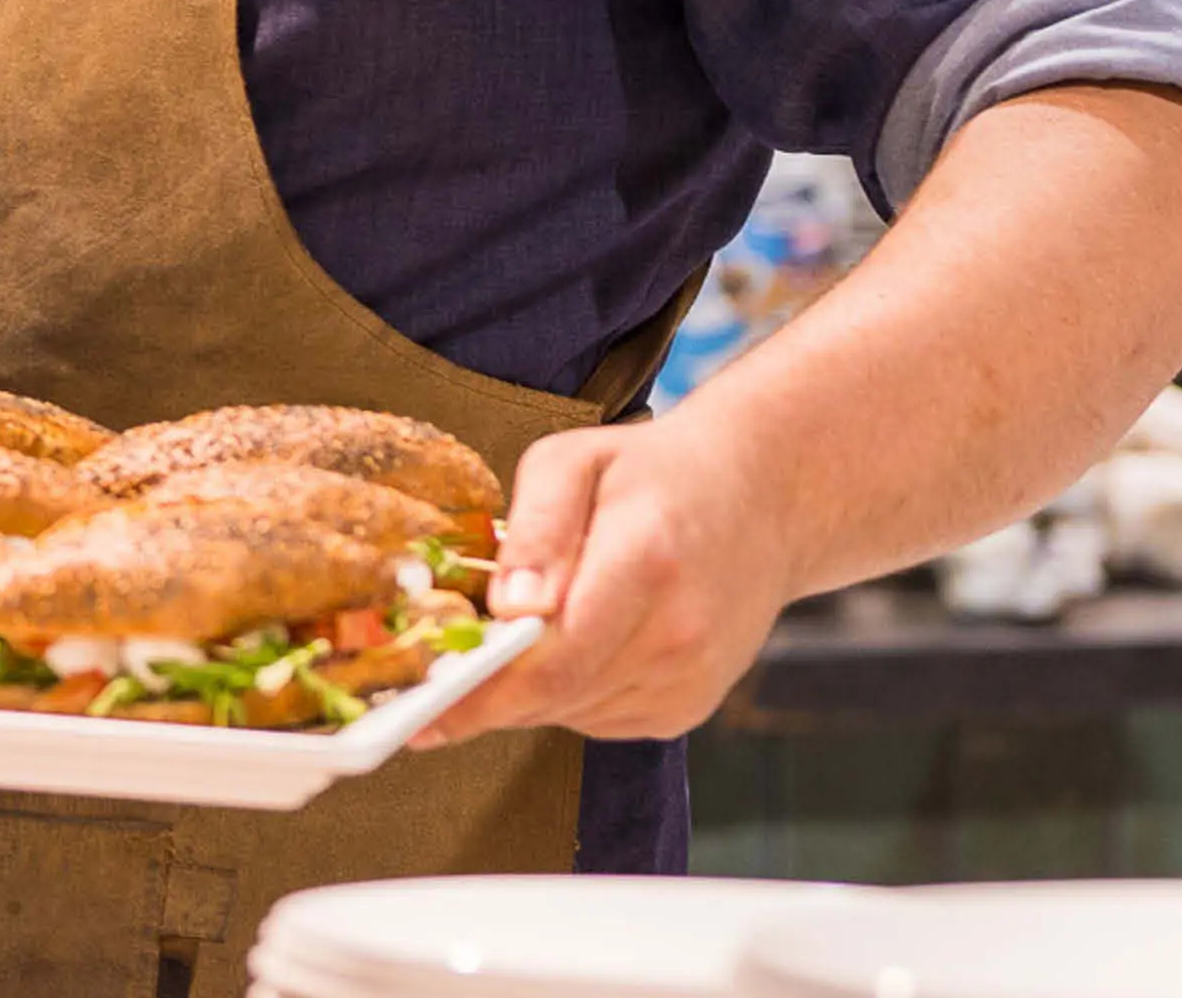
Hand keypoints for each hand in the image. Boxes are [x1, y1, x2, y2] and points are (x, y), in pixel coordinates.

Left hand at [416, 415, 804, 746]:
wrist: (762, 500)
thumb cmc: (655, 473)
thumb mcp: (575, 463)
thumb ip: (536, 532)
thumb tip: (510, 608)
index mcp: (646, 565)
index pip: (553, 659)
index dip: (481, 693)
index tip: (419, 712)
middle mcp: (678, 636)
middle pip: (555, 696)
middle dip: (484, 694)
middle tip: (424, 683)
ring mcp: (691, 680)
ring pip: (570, 713)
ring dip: (524, 689)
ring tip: (507, 637)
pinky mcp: (688, 706)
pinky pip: (597, 718)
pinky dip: (565, 694)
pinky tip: (569, 642)